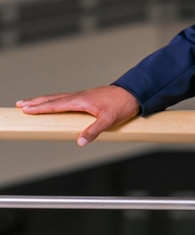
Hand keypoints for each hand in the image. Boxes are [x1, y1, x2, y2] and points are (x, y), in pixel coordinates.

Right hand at [16, 85, 139, 146]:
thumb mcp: (109, 120)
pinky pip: (67, 98)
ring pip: (59, 98)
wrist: (134, 93)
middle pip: (53, 99)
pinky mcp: (88, 98)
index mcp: (81, 101)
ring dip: (44, 101)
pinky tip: (56, 104)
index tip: (26, 109)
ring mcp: (83, 96)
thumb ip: (94, 131)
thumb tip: (80, 141)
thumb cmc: (122, 105)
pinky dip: (56, 100)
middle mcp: (80, 96)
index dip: (40, 108)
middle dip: (36, 102)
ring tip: (32, 103)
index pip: (56, 105)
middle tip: (21, 105)